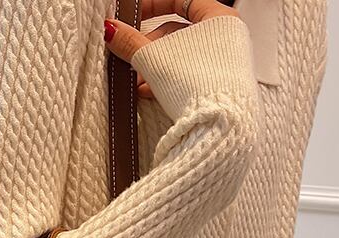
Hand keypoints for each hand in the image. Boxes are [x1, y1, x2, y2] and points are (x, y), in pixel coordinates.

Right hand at [104, 0, 239, 97]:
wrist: (217, 124)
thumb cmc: (198, 84)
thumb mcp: (154, 59)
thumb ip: (130, 42)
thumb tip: (111, 29)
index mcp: (219, 18)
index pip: (180, 1)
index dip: (152, 6)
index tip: (132, 18)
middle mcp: (227, 38)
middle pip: (177, 33)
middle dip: (148, 49)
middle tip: (130, 59)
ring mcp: (225, 64)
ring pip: (181, 58)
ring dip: (155, 69)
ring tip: (138, 83)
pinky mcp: (219, 87)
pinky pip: (189, 77)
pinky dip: (168, 82)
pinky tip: (151, 94)